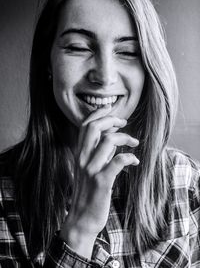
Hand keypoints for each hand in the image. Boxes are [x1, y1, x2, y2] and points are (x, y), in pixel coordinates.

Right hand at [60, 106, 138, 257]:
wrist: (82, 218)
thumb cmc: (89, 192)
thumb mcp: (90, 168)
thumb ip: (99, 152)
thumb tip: (113, 137)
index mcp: (79, 153)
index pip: (84, 125)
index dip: (98, 113)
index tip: (111, 109)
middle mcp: (82, 158)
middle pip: (94, 127)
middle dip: (111, 119)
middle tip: (124, 122)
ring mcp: (91, 169)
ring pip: (108, 140)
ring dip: (125, 137)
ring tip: (134, 143)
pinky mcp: (102, 182)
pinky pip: (118, 161)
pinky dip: (130, 157)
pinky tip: (135, 160)